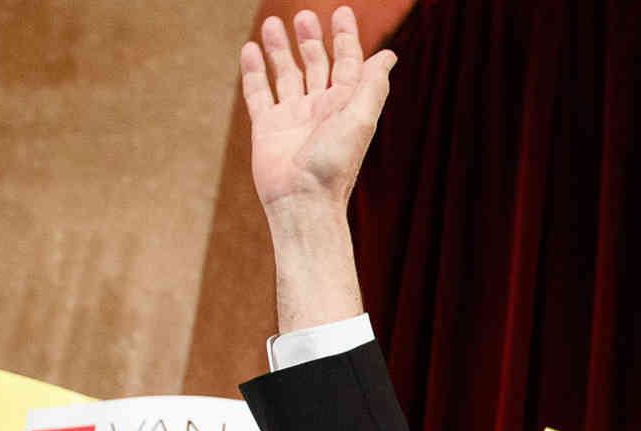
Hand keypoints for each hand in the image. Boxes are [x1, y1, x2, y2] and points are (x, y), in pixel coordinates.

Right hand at [240, 7, 395, 215]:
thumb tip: (389, 55)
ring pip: (286, 74)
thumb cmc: (334, 164)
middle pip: (316, 65)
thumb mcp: (360, 120)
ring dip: (280, 49)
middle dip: (311, 39)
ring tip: (272, 23)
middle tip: (303, 14)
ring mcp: (292, 117)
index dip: (345, 38)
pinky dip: (254, 71)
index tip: (341, 11)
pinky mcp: (267, 127)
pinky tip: (250, 49)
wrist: (302, 201)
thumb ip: (372, 86)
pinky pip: (259, 92)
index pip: (347, 63)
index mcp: (345, 105)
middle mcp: (320, 108)